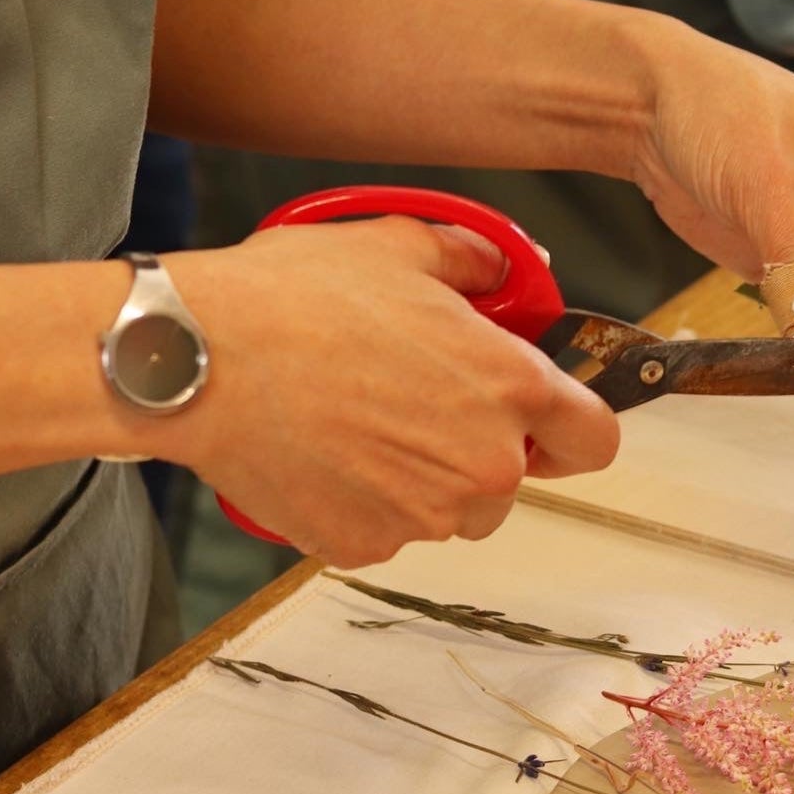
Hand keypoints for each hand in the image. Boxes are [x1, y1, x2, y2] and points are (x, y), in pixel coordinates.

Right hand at [150, 217, 618, 565]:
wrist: (197, 361)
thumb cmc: (295, 300)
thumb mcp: (397, 247)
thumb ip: (470, 263)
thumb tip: (499, 271)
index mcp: (511, 389)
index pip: (595, 440)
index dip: (573, 430)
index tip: (546, 422)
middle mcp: (484, 465)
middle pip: (512, 480)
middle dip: (477, 450)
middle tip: (417, 406)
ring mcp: (426, 514)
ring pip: (450, 510)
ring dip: (424, 481)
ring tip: (363, 428)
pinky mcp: (367, 546)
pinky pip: (388, 531)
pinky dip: (366, 504)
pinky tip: (327, 456)